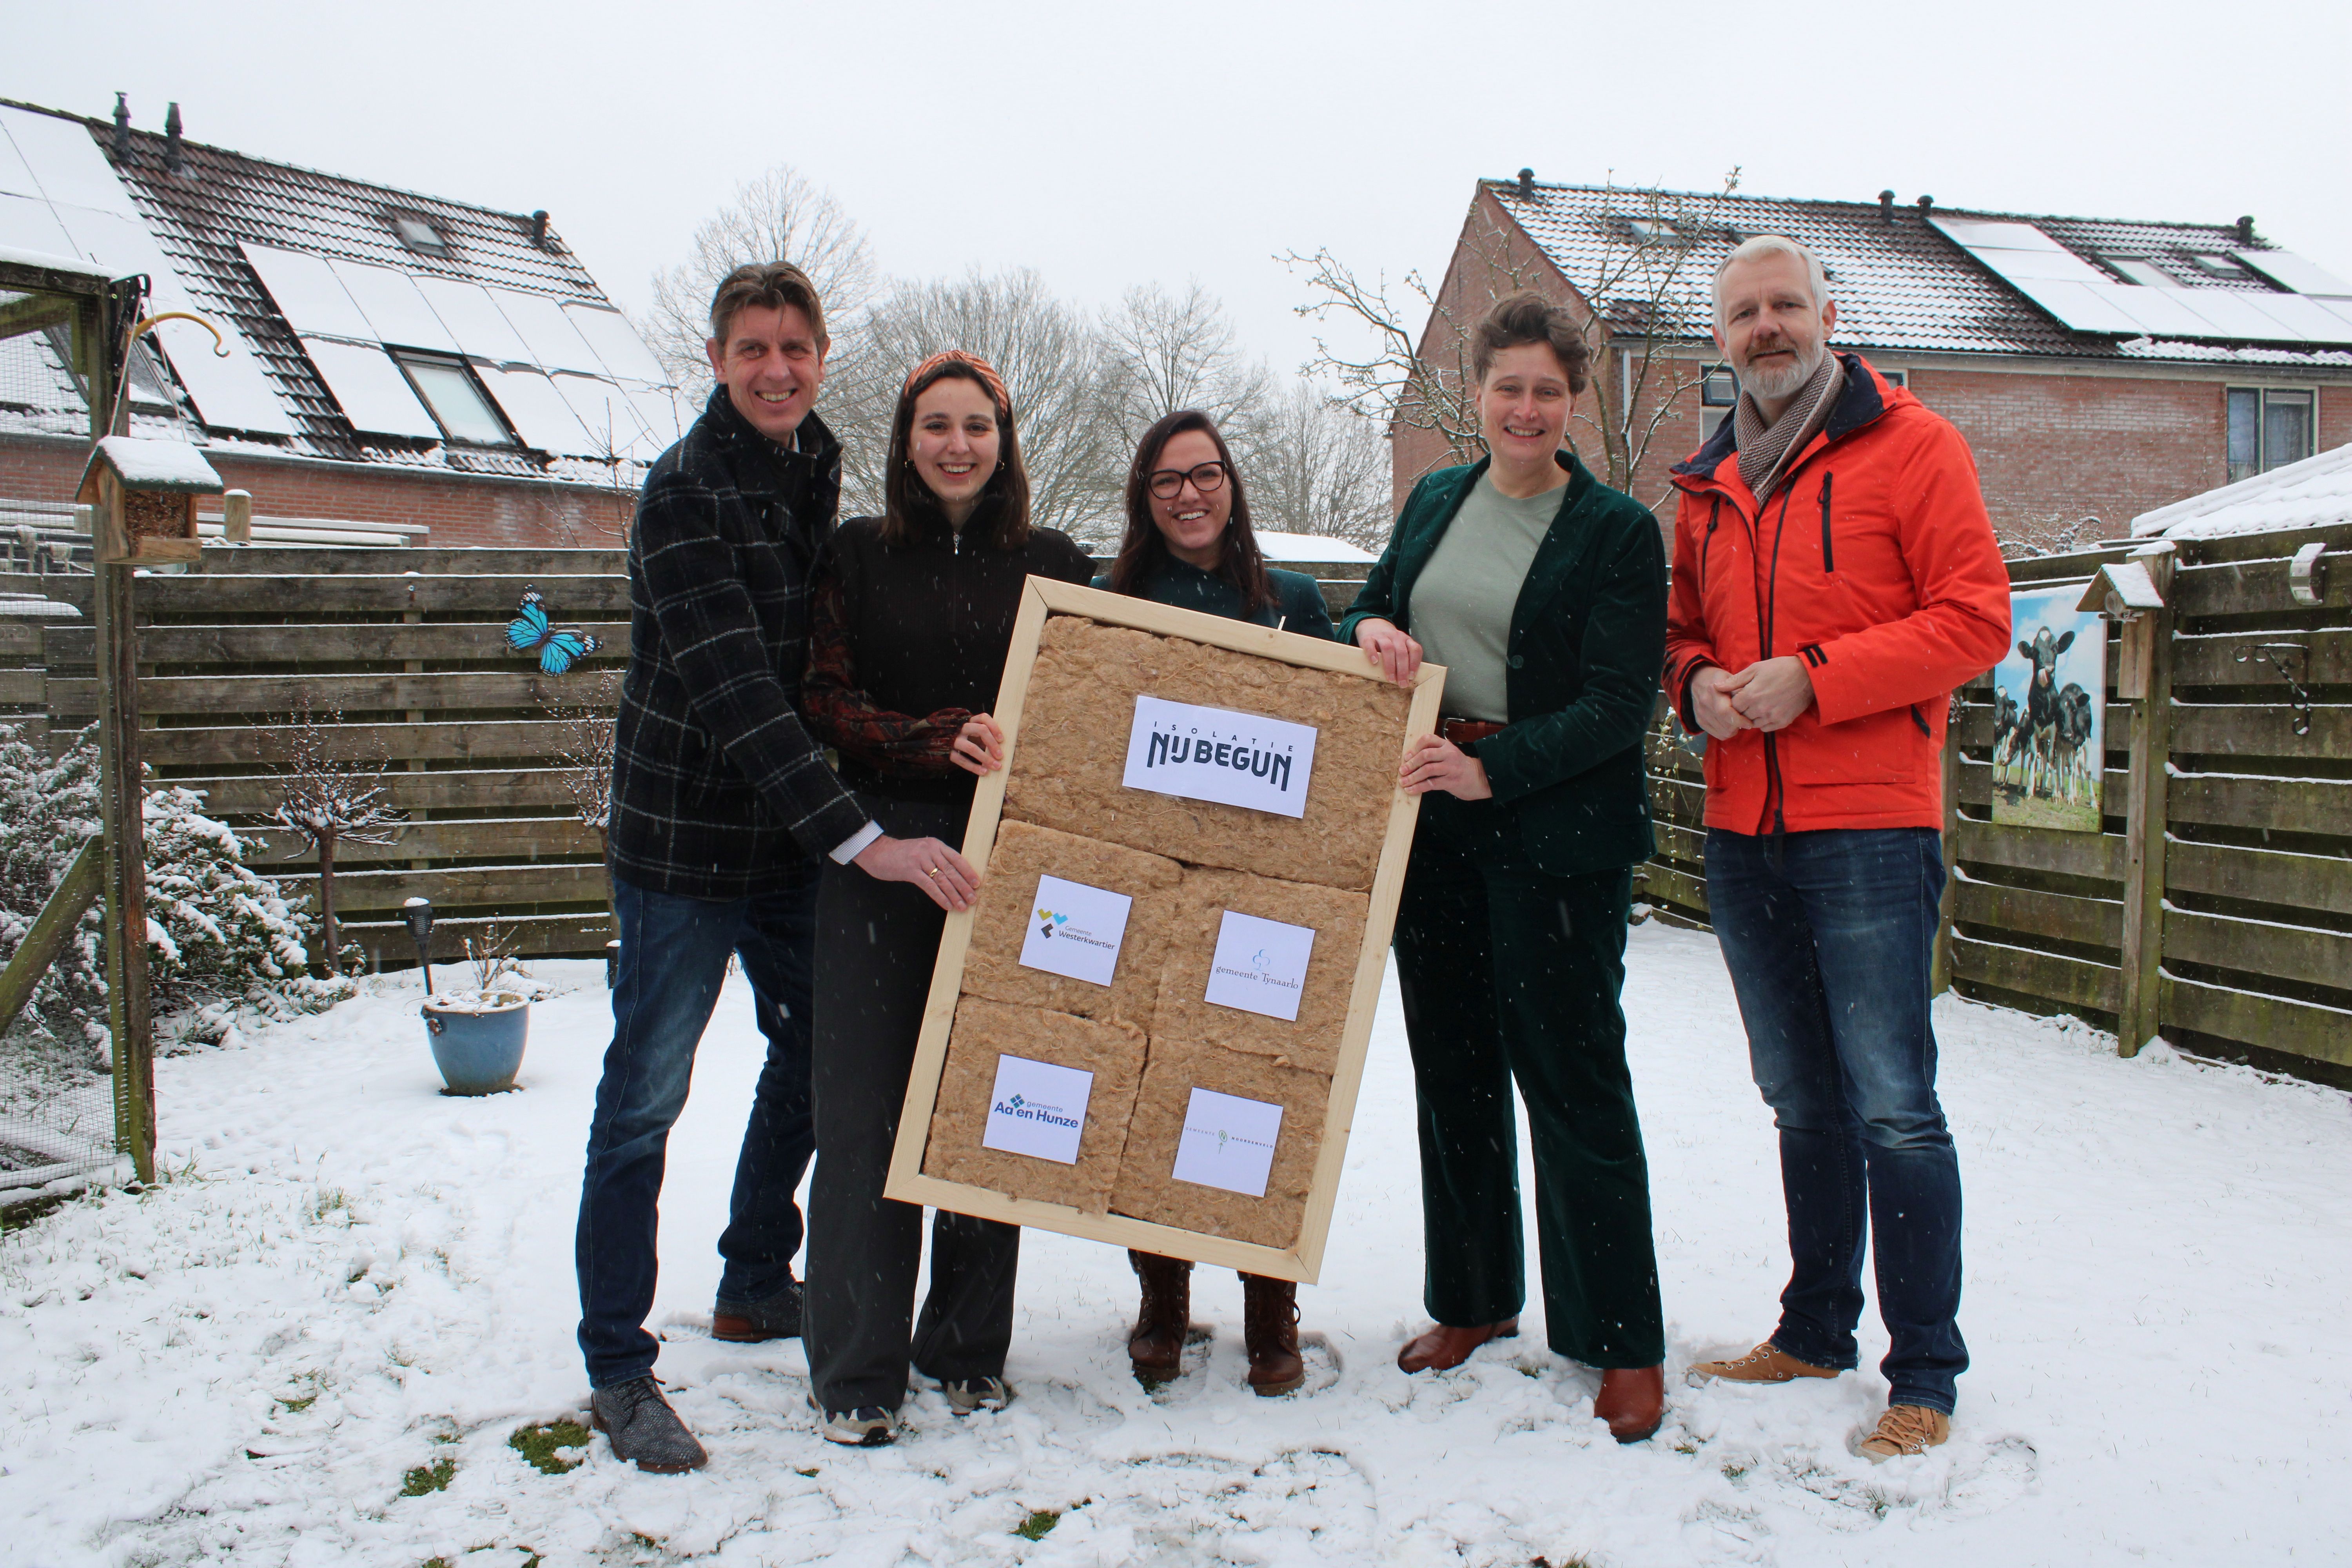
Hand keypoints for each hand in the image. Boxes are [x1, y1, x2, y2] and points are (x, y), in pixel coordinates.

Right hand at [852, 834, 979, 911]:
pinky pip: (929, 886)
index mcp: (935, 844)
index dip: (968, 872)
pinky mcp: (910, 870)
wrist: (878, 852)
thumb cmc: (901, 854)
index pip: (957, 859)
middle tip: (973, 899)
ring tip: (962, 905)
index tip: (976, 884)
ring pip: (942, 879)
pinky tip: (947, 905)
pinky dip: (940, 897)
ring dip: (954, 894)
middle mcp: (930, 850)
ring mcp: (920, 859)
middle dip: (963, 886)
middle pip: (951, 870)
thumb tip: (954, 876)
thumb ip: (936, 859)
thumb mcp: (922, 850)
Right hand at [950, 712, 1004, 775]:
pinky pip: (962, 760)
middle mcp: (962, 728)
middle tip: (1000, 756)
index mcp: (970, 721)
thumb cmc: (966, 739)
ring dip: (985, 758)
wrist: (940, 744)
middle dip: (992, 744)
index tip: (1002, 740)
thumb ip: (985, 737)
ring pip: (971, 747)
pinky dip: (974, 767)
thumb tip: (1002, 749)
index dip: (994, 727)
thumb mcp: (974, 734)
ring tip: (996, 766)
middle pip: (981, 730)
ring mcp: (954, 739)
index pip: (983, 718)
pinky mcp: (948, 752)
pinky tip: (984, 772)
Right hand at [1356, 617, 1422, 686]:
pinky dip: (1372, 653)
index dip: (1414, 663)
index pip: (1414, 649)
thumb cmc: (1387, 642)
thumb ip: (1403, 657)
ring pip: (1388, 648)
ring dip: (1390, 665)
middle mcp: (1395, 636)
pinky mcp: (1368, 637)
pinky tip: (1374, 662)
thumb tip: (1408, 678)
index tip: (1411, 677)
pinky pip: (1370, 644)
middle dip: (1403, 670)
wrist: (1372, 625)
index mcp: (1405, 639)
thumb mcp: (1398, 646)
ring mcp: (1381, 636)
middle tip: (1402, 683)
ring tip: (1390, 678)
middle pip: (1402, 652)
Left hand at [1399, 733, 1492, 799]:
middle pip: (1426, 755)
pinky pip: (1431, 784)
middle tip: (1402, 771)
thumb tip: (1409, 760)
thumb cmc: (1458, 766)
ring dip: (1412, 777)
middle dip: (1411, 763)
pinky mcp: (1451, 781)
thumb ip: (1433, 753)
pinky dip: (1419, 787)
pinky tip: (1411, 790)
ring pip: (1427, 770)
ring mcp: (1451, 768)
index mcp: (1446, 745)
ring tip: (1403, 782)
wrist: (1478, 778)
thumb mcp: (1448, 754)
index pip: (1428, 739)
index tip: (1406, 757)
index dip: (1414, 748)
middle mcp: (1449, 754)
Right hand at [1689, 666, 1752, 739]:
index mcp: (1713, 691)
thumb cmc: (1719, 679)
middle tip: (1745, 721)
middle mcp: (1705, 703)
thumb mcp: (1731, 678)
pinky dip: (1726, 732)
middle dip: (1739, 726)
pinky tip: (1729, 724)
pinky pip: (1717, 735)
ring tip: (1737, 721)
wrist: (1698, 680)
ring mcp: (1701, 714)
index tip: (1749, 722)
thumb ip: (1740, 690)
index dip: (1740, 720)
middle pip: (1726, 726)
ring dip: (1733, 729)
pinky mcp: (1700, 721)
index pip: (1725, 712)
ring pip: (1723, 732)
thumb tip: (1751, 705)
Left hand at [1721, 656, 1815, 732]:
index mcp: (1751, 695)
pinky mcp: (1782, 722)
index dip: (1735, 699)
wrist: (1807, 675)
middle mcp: (1760, 709)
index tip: (1741, 693)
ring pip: (1752, 723)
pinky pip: (1765, 728)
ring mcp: (1772, 717)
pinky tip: (1767, 710)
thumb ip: (1734, 680)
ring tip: (1760, 703)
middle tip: (1751, 698)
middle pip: (1741, 716)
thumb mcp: (1755, 669)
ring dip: (1752, 716)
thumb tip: (1716, 687)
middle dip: (1743, 708)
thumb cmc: (1779, 668)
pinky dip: (1763, 721)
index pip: (1733, 706)